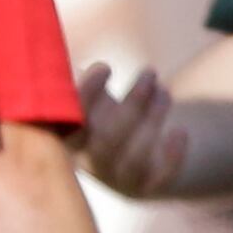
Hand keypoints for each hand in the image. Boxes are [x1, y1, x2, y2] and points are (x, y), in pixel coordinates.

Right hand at [74, 59, 191, 201]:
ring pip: (135, 157)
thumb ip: (73, 80)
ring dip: (154, 119)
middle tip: (150, 71)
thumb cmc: (102, 117)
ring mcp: (116, 180)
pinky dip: (173, 157)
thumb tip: (52, 44)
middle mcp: (88, 164)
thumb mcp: (87, 99)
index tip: (106, 66)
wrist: (129, 161)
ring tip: (164, 91)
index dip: (87, 95)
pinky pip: (159, 179)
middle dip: (133, 103)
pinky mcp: (144, 188)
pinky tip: (180, 131)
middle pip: (108, 140)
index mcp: (67, 140)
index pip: (71, 122)